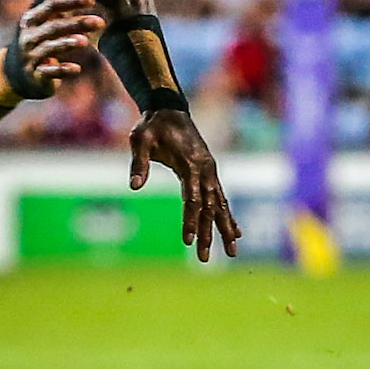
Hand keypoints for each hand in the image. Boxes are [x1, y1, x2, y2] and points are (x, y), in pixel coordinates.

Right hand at [13, 0, 104, 96]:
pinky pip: (48, 71)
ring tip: (86, 41)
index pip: (50, 4)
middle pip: (52, 26)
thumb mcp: (47, 17)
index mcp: (32, 17)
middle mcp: (29, 35)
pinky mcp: (35, 74)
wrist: (14, 72)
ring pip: (49, 47)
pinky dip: (62, 70)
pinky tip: (77, 69)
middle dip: (76, 23)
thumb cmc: (38, 37)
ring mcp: (30, 55)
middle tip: (100, 22)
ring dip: (67, 43)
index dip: (70, 0)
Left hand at [128, 109, 239, 261]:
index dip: (191, 221)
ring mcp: (210, 171)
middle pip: (210, 207)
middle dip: (210, 233)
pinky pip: (221, 197)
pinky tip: (235, 231)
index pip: (192, 199)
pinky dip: (228, 215)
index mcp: (191, 164)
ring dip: (225, 228)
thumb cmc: (153, 125)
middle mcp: (205, 169)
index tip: (189, 241)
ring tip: (233, 252)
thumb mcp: (140, 139)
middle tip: (205, 259)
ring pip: (220, 204)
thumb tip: (134, 186)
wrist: (169, 109)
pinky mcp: (209, 172)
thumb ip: (139, 162)